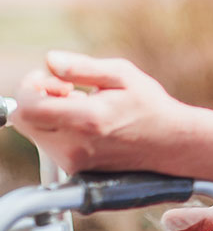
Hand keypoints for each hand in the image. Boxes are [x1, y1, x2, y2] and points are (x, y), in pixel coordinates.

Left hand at [11, 51, 185, 172]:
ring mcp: (73, 163)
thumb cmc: (149, 106)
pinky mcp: (74, 170)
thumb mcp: (122, 75)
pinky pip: (50, 145)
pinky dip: (58, 129)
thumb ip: (82, 67)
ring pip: (36, 133)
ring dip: (49, 114)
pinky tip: (86, 122)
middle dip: (37, 99)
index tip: (49, 78)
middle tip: (65, 88)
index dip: (31, 87)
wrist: (169, 143)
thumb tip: (51, 60)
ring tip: (83, 105)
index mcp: (86, 120)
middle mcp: (74, 146)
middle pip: (25, 122)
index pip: (28, 108)